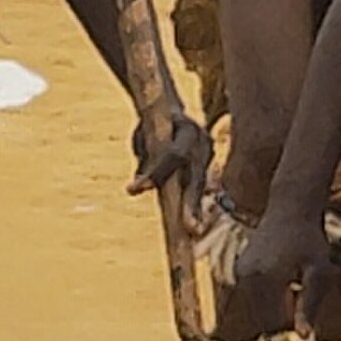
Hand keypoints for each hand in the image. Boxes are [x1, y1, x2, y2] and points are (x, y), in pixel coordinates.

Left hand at [131, 108, 210, 223]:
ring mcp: (208, 152)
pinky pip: (199, 186)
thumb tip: (135, 189)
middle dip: (190, 204)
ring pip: (199, 185)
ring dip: (195, 210)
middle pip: (195, 177)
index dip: (155, 174)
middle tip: (189, 228)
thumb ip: (144, 161)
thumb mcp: (143, 138)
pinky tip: (194, 226)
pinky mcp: (207, 163)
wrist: (169, 109)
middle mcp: (202, 141)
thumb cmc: (151, 125)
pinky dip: (195, 205)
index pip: (172, 155)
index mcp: (185, 128)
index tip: (132, 190)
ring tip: (194, 232)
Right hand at [220, 210, 324, 340]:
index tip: (303, 312)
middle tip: (298, 294)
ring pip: (254, 309)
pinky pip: (251, 296)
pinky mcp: (238, 269)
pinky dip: (265, 297)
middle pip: (261, 318)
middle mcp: (247, 277)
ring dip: (273, 307)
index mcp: (266, 279)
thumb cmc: (310, 240)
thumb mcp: (319, 272)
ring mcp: (239, 272)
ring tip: (291, 284)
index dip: (290, 325)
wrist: (290, 208)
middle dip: (280, 316)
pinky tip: (281, 278)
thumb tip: (304, 337)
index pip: (273, 323)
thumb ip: (310, 305)